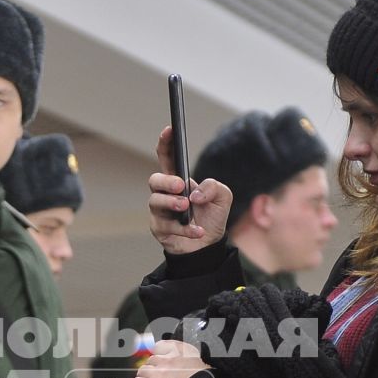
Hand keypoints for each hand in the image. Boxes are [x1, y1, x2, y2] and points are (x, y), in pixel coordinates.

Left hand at [133, 339, 207, 377]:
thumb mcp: (205, 367)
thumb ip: (193, 364)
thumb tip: (191, 369)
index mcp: (183, 352)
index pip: (162, 345)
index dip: (159, 353)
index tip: (161, 359)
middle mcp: (169, 359)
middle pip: (152, 360)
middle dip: (153, 368)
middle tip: (157, 377)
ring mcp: (159, 373)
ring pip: (142, 370)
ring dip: (144, 377)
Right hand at [148, 125, 232, 254]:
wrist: (208, 246)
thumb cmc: (211, 217)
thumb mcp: (223, 197)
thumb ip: (214, 187)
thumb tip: (195, 193)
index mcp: (178, 180)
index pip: (167, 158)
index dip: (166, 143)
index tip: (169, 130)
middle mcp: (165, 194)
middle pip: (154, 180)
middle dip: (166, 181)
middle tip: (181, 186)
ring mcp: (159, 212)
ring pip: (155, 202)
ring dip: (171, 203)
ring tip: (186, 206)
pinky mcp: (160, 229)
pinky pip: (167, 226)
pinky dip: (185, 229)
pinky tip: (198, 230)